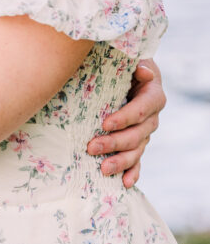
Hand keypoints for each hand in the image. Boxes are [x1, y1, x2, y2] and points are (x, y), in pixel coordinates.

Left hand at [86, 59, 165, 187]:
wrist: (130, 75)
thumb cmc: (126, 65)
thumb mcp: (131, 60)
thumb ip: (136, 64)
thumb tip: (144, 71)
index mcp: (153, 97)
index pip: (140, 110)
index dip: (124, 118)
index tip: (104, 124)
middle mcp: (152, 118)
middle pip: (136, 135)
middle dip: (114, 143)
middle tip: (91, 147)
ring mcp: (145, 133)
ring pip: (136, 151)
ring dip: (120, 162)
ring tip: (103, 169)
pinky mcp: (138, 143)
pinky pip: (137, 161)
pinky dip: (132, 173)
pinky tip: (123, 183)